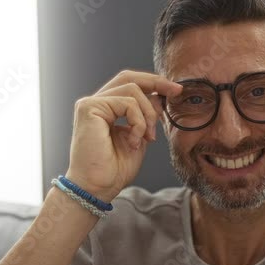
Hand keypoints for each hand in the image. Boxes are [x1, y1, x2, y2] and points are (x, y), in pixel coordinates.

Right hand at [64, 70, 182, 200]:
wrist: (97, 188)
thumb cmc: (114, 170)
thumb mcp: (138, 138)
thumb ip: (145, 117)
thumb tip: (159, 97)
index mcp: (106, 109)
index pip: (130, 85)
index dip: (153, 84)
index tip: (175, 91)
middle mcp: (95, 103)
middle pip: (129, 77)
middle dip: (156, 82)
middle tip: (176, 91)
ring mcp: (90, 104)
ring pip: (132, 90)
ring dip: (148, 114)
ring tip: (148, 137)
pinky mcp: (89, 108)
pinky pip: (127, 103)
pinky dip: (138, 122)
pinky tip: (135, 141)